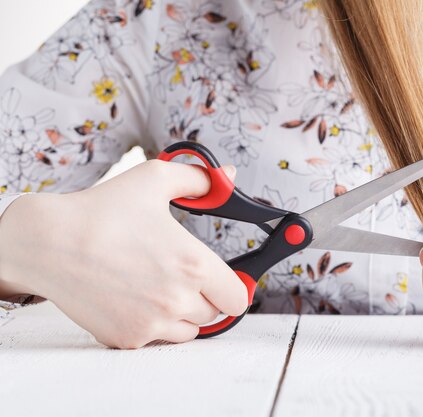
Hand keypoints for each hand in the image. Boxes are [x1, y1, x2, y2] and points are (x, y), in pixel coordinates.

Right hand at [0, 160, 247, 348]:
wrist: (49, 243)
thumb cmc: (101, 211)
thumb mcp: (154, 179)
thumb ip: (200, 179)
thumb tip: (228, 175)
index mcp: (193, 264)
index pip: (238, 298)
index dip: (233, 287)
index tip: (223, 280)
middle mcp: (177, 299)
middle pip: (214, 313)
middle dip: (204, 295)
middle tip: (179, 274)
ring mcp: (151, 323)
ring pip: (189, 330)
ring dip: (182, 314)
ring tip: (155, 285)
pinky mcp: (127, 338)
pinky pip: (156, 339)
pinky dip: (152, 323)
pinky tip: (133, 297)